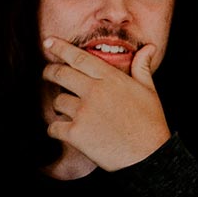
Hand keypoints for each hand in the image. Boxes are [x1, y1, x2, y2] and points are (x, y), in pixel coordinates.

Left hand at [40, 37, 172, 170]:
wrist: (148, 155)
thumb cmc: (150, 123)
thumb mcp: (149, 91)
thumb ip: (142, 67)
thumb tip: (149, 48)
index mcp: (110, 78)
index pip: (79, 57)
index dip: (60, 48)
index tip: (48, 42)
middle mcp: (94, 91)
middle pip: (60, 74)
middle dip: (49, 72)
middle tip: (47, 73)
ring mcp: (83, 112)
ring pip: (57, 101)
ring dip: (60, 106)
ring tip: (68, 112)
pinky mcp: (76, 133)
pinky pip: (54, 127)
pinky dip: (56, 129)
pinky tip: (64, 131)